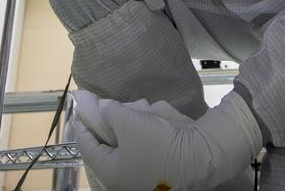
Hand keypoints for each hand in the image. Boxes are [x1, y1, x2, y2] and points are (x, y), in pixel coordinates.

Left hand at [74, 90, 261, 190]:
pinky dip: (151, 129)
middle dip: (117, 119)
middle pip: (110, 142)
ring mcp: (142, 176)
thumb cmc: (159, 144)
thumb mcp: (127, 121)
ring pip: (130, 140)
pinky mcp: (160, 170)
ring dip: (137, 122)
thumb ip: (109, 112)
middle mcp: (123, 180)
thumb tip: (102, 109)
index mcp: (109, 173)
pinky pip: (147, 145)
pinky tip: (159, 120)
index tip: (83, 104)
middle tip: (123, 104)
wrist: (202, 157)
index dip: (83, 121)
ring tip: (147, 110)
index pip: (87, 145)